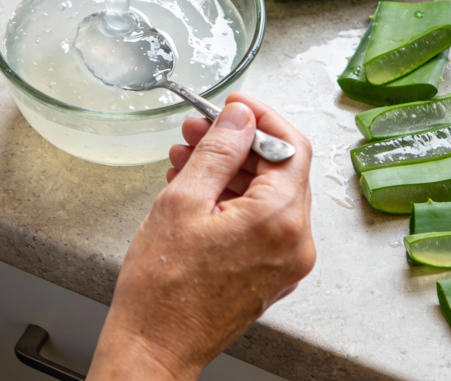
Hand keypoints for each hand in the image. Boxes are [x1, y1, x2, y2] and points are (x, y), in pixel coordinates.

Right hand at [88, 94, 314, 380]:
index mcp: (280, 220)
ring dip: (230, 171)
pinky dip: (233, 200)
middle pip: (280, 170)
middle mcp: (295, 243)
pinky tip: (195, 192)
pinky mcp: (271, 274)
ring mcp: (286, 262)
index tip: (232, 105)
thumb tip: (240, 118)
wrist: (155, 346)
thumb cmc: (162, 288)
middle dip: (237, 144)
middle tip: (195, 131)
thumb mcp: (183, 201)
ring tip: (184, 160)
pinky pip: (262, 223)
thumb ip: (218, 151)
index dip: (261, 117)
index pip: (290, 146)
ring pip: (268, 196)